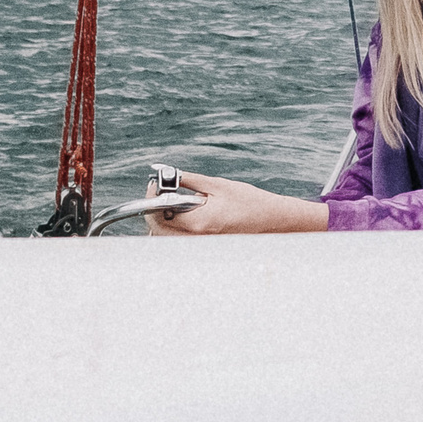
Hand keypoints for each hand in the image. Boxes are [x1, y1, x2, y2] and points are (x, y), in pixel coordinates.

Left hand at [144, 171, 328, 234]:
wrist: (271, 220)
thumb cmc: (248, 201)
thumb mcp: (216, 184)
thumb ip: (188, 180)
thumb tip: (166, 173)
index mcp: (198, 222)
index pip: (160, 215)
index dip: (151, 199)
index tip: (154, 185)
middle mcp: (196, 239)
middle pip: (158, 231)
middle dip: (154, 210)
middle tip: (160, 192)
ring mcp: (200, 246)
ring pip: (167, 238)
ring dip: (163, 220)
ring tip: (173, 202)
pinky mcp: (204, 248)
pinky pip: (179, 241)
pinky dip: (174, 228)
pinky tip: (184, 214)